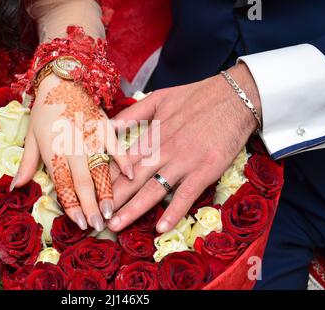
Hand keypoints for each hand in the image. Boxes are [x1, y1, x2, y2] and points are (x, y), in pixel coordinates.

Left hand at [12, 74, 132, 231]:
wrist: (61, 79)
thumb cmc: (43, 110)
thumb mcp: (30, 138)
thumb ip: (26, 165)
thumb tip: (14, 189)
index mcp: (52, 150)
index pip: (63, 184)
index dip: (71, 206)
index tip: (79, 223)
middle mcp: (72, 146)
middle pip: (82, 182)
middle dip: (91, 206)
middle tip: (98, 225)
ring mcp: (90, 136)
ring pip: (100, 169)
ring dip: (108, 191)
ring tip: (113, 210)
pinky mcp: (105, 125)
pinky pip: (116, 146)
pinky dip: (124, 160)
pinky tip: (132, 175)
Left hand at [108, 63, 260, 232]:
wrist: (235, 97)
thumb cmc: (197, 97)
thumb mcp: (159, 98)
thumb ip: (133, 113)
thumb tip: (109, 125)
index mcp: (151, 136)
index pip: (121, 161)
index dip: (104, 178)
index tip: (90, 192)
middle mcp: (163, 151)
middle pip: (131, 179)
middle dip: (111, 199)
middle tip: (93, 217)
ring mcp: (183, 162)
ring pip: (153, 190)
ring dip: (133, 210)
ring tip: (115, 226)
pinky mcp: (204, 170)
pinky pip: (186, 195)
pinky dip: (174, 212)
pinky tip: (161, 228)